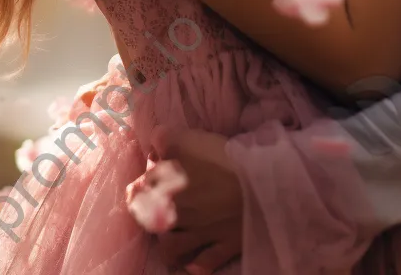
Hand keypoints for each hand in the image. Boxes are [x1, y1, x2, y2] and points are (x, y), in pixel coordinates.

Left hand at [151, 126, 243, 273]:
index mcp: (168, 189)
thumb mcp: (192, 138)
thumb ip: (166, 139)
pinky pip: (202, 264)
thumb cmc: (226, 158)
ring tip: (174, 233)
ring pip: (170, 248)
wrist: (262, 184)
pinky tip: (193, 260)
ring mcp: (200, 234)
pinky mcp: (222, 247)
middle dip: (150, 216)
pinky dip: (195, 264)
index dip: (142, 184)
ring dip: (168, 242)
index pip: (137, 191)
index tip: (151, 178)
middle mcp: (178, 215)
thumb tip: (153, 145)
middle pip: (149, 222)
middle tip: (160, 205)